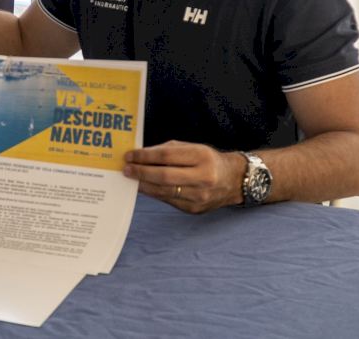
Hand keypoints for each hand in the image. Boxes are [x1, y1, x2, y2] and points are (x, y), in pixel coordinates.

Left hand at [123, 141, 243, 213]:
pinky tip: (144, 187)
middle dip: (141, 172)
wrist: (232, 180)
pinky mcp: (194, 209)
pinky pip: (168, 200)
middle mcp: (203, 178)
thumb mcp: (192, 148)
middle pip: (164, 176)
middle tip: (126, 169)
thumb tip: (140, 156)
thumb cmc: (207, 160)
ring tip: (131, 179)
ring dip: (144, 185)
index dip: (145, 156)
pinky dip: (154, 193)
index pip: (166, 156)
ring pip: (164, 192)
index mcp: (202, 157)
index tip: (129, 155)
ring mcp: (199, 196)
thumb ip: (167, 150)